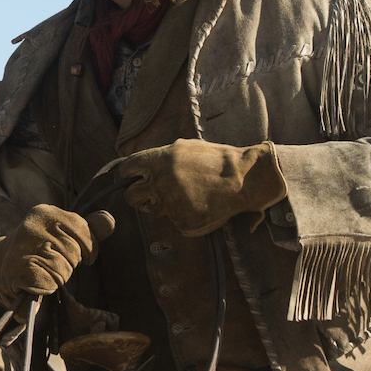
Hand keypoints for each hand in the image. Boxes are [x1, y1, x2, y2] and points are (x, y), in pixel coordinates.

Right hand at [0, 205, 118, 299]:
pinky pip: (49, 284)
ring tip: (44, 272)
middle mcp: (33, 225)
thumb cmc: (36, 248)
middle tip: (53, 263)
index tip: (84, 257)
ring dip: (58, 278)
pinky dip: (46, 288)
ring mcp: (23, 247)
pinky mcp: (17, 269)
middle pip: (74, 252)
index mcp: (46, 212)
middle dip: (70, 264)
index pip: (83, 230)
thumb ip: (88, 228)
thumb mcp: (61, 232)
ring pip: (63, 270)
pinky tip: (36, 282)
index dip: (88, 248)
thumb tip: (109, 221)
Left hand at [108, 141, 284, 236]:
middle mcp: (160, 183)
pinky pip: (174, 221)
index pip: (126, 170)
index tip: (131, 179)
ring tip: (188, 195)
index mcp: (159, 161)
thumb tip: (139, 165)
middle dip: (138, 196)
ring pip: (154, 210)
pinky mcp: (182, 222)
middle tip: (152, 194)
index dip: (127, 175)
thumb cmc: (216, 160)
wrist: (244, 179)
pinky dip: (184, 215)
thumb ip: (160, 157)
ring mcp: (171, 204)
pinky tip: (201, 205)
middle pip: (131, 196)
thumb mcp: (185, 148)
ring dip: (164, 205)